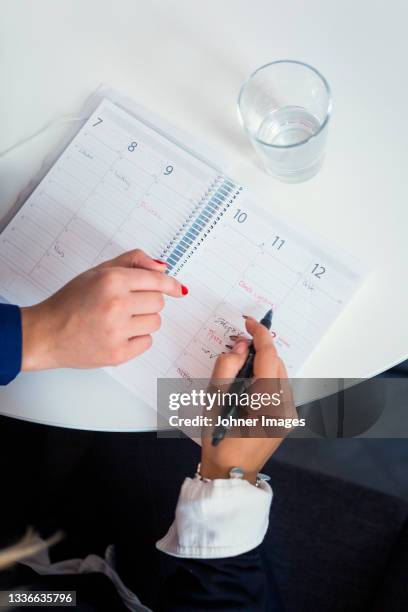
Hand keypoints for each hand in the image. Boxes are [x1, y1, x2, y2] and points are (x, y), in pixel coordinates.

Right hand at [21, 249, 186, 370]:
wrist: (46, 333)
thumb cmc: (70, 302)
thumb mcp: (97, 272)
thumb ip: (131, 262)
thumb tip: (163, 267)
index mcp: (112, 280)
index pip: (156, 280)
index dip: (170, 284)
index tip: (178, 289)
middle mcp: (116, 304)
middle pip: (159, 302)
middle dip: (147, 302)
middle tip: (127, 305)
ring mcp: (117, 330)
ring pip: (155, 322)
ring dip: (143, 321)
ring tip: (119, 320)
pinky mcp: (118, 353)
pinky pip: (147, 343)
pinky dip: (136, 339)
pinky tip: (117, 334)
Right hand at [201, 316, 293, 483]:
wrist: (230, 474)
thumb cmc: (218, 439)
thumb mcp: (214, 400)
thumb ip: (226, 366)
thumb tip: (241, 347)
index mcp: (267, 403)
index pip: (269, 357)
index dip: (260, 335)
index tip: (250, 322)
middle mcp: (285, 407)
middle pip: (276, 364)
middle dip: (259, 351)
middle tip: (237, 349)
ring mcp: (289, 414)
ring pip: (279, 375)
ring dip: (261, 365)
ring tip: (239, 370)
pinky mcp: (287, 418)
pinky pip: (278, 388)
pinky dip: (264, 379)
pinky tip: (247, 387)